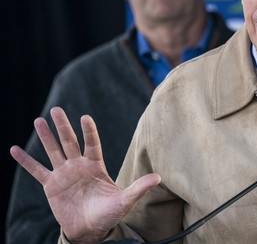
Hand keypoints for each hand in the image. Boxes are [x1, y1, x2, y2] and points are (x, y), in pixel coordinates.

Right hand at [10, 107, 160, 242]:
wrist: (91, 229)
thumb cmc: (109, 213)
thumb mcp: (126, 200)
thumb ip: (139, 187)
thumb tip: (159, 177)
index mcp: (96, 166)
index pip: (92, 143)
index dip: (88, 131)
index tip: (84, 117)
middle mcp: (78, 166)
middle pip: (69, 141)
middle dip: (63, 126)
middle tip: (56, 110)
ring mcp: (64, 174)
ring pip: (53, 151)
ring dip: (45, 136)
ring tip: (38, 120)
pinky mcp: (51, 186)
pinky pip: (36, 171)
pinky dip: (26, 161)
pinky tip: (14, 149)